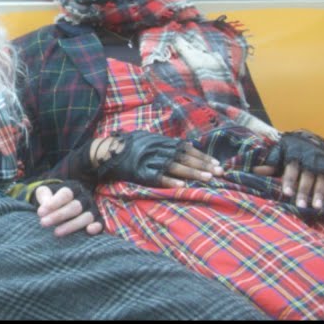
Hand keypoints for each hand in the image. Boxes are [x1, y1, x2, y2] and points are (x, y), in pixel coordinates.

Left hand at [35, 183, 101, 235]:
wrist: (62, 205)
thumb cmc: (51, 199)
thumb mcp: (45, 193)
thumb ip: (43, 196)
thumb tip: (44, 208)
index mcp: (73, 188)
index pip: (66, 194)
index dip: (54, 203)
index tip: (40, 212)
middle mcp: (84, 198)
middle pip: (75, 206)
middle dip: (59, 216)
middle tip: (43, 223)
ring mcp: (92, 209)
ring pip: (86, 216)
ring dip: (71, 225)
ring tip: (56, 233)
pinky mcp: (98, 220)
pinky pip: (101, 224)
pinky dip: (96, 227)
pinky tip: (89, 231)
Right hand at [91, 132, 221, 187]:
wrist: (104, 151)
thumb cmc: (127, 146)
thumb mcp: (147, 138)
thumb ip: (164, 143)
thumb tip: (185, 146)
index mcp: (159, 140)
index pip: (186, 148)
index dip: (202, 156)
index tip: (216, 164)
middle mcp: (156, 148)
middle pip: (184, 157)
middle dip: (203, 165)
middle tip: (219, 173)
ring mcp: (147, 160)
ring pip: (174, 166)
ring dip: (192, 172)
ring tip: (208, 179)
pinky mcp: (139, 172)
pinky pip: (156, 177)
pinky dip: (169, 181)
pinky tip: (182, 185)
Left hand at [253, 129, 323, 208]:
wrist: (310, 138)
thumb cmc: (290, 150)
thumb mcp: (279, 153)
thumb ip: (270, 163)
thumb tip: (254, 171)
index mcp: (294, 156)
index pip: (291, 170)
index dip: (289, 181)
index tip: (287, 193)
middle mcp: (309, 160)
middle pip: (307, 177)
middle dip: (304, 191)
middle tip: (301, 206)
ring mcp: (322, 164)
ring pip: (321, 179)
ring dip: (319, 193)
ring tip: (316, 207)